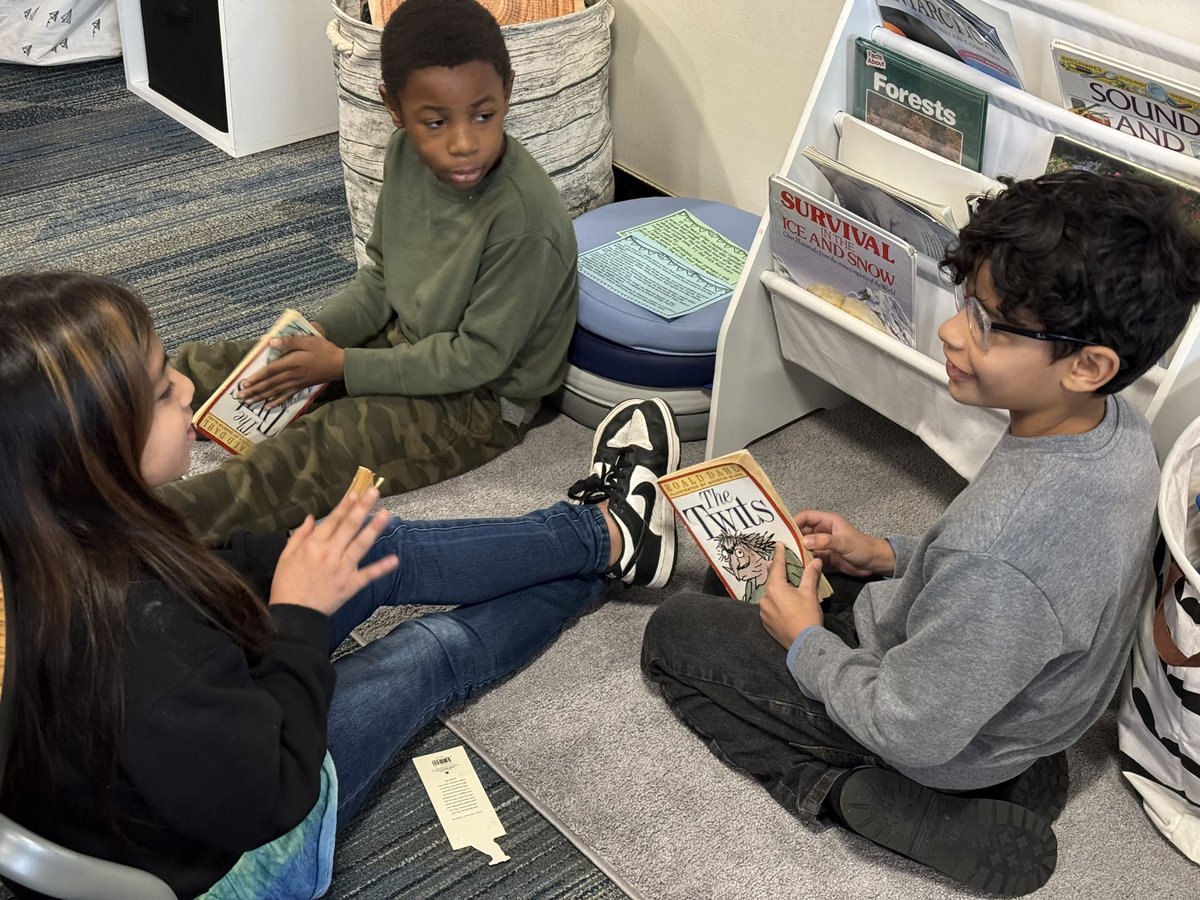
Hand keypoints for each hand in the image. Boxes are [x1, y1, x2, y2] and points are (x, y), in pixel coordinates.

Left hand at [238, 328, 342, 407]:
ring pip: (275, 392)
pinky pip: (286, 396)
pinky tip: (268, 406)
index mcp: (292, 363)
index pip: (270, 371)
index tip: (244, 383)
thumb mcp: (308, 341)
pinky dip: (276, 401)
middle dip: (253, 391)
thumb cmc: (324, 350)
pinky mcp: (301, 387)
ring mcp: (296, 383)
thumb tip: (271, 342)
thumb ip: (289, 342)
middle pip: (269, 384)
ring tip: (248, 402)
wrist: (340, 365)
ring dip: (260, 397)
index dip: (256, 377)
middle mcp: (292, 375)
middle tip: (240, 397)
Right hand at [269, 488, 397, 615]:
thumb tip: (312, 518)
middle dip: (362, 508)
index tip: (356, 493)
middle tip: (374, 492)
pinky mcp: (350, 585)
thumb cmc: (287, 584)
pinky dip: (382, 568)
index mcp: (313, 546)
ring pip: (361, 545)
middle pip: (349, 527)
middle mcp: (330, 554)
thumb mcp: (286, 556)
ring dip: (374, 529)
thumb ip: (300, 535)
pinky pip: (368, 575)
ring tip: (386, 514)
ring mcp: (342, 569)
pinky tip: (395, 559)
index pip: (333, 520)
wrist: (294, 614)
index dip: (345, 505)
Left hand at [759, 543, 823, 648]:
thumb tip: (816, 560)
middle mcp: (764, 598)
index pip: (776, 566)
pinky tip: (783, 604)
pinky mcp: (765, 622)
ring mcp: (763, 611)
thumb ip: (810, 575)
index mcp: (774, 588)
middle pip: (771, 580)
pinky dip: (775, 602)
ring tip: (785, 586)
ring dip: (776, 589)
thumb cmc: (807, 616)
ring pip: (769, 594)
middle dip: (777, 572)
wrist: (804, 644)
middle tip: (781, 563)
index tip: (778, 544)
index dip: (779, 554)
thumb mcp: (809, 593)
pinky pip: (769, 607)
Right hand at [792, 509, 894, 577]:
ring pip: (805, 543)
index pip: (806, 516)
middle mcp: (823, 530)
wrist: (874, 563)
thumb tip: (803, 541)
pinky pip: (811, 555)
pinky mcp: (825, 555)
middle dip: (792, 536)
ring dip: (797, 548)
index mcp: (828, 521)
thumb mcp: (843, 542)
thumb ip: (824, 541)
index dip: (794, 521)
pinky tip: (795, 564)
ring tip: (784, 555)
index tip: (783, 530)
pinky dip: (803, 558)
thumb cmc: (861, 547)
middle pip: (803, 530)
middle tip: (779, 544)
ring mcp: (823, 543)